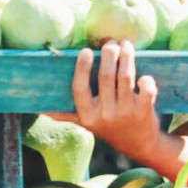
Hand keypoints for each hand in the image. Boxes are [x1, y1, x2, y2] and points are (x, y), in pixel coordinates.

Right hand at [52, 41, 167, 165]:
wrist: (138, 145)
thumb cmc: (109, 127)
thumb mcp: (86, 123)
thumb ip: (66, 114)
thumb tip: (40, 110)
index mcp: (87, 115)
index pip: (80, 88)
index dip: (82, 68)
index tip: (86, 51)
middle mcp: (105, 114)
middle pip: (106, 77)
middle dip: (109, 55)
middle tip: (112, 42)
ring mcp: (125, 113)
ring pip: (126, 78)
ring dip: (127, 57)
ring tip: (126, 45)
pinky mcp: (144, 112)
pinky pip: (146, 91)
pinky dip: (146, 80)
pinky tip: (144, 74)